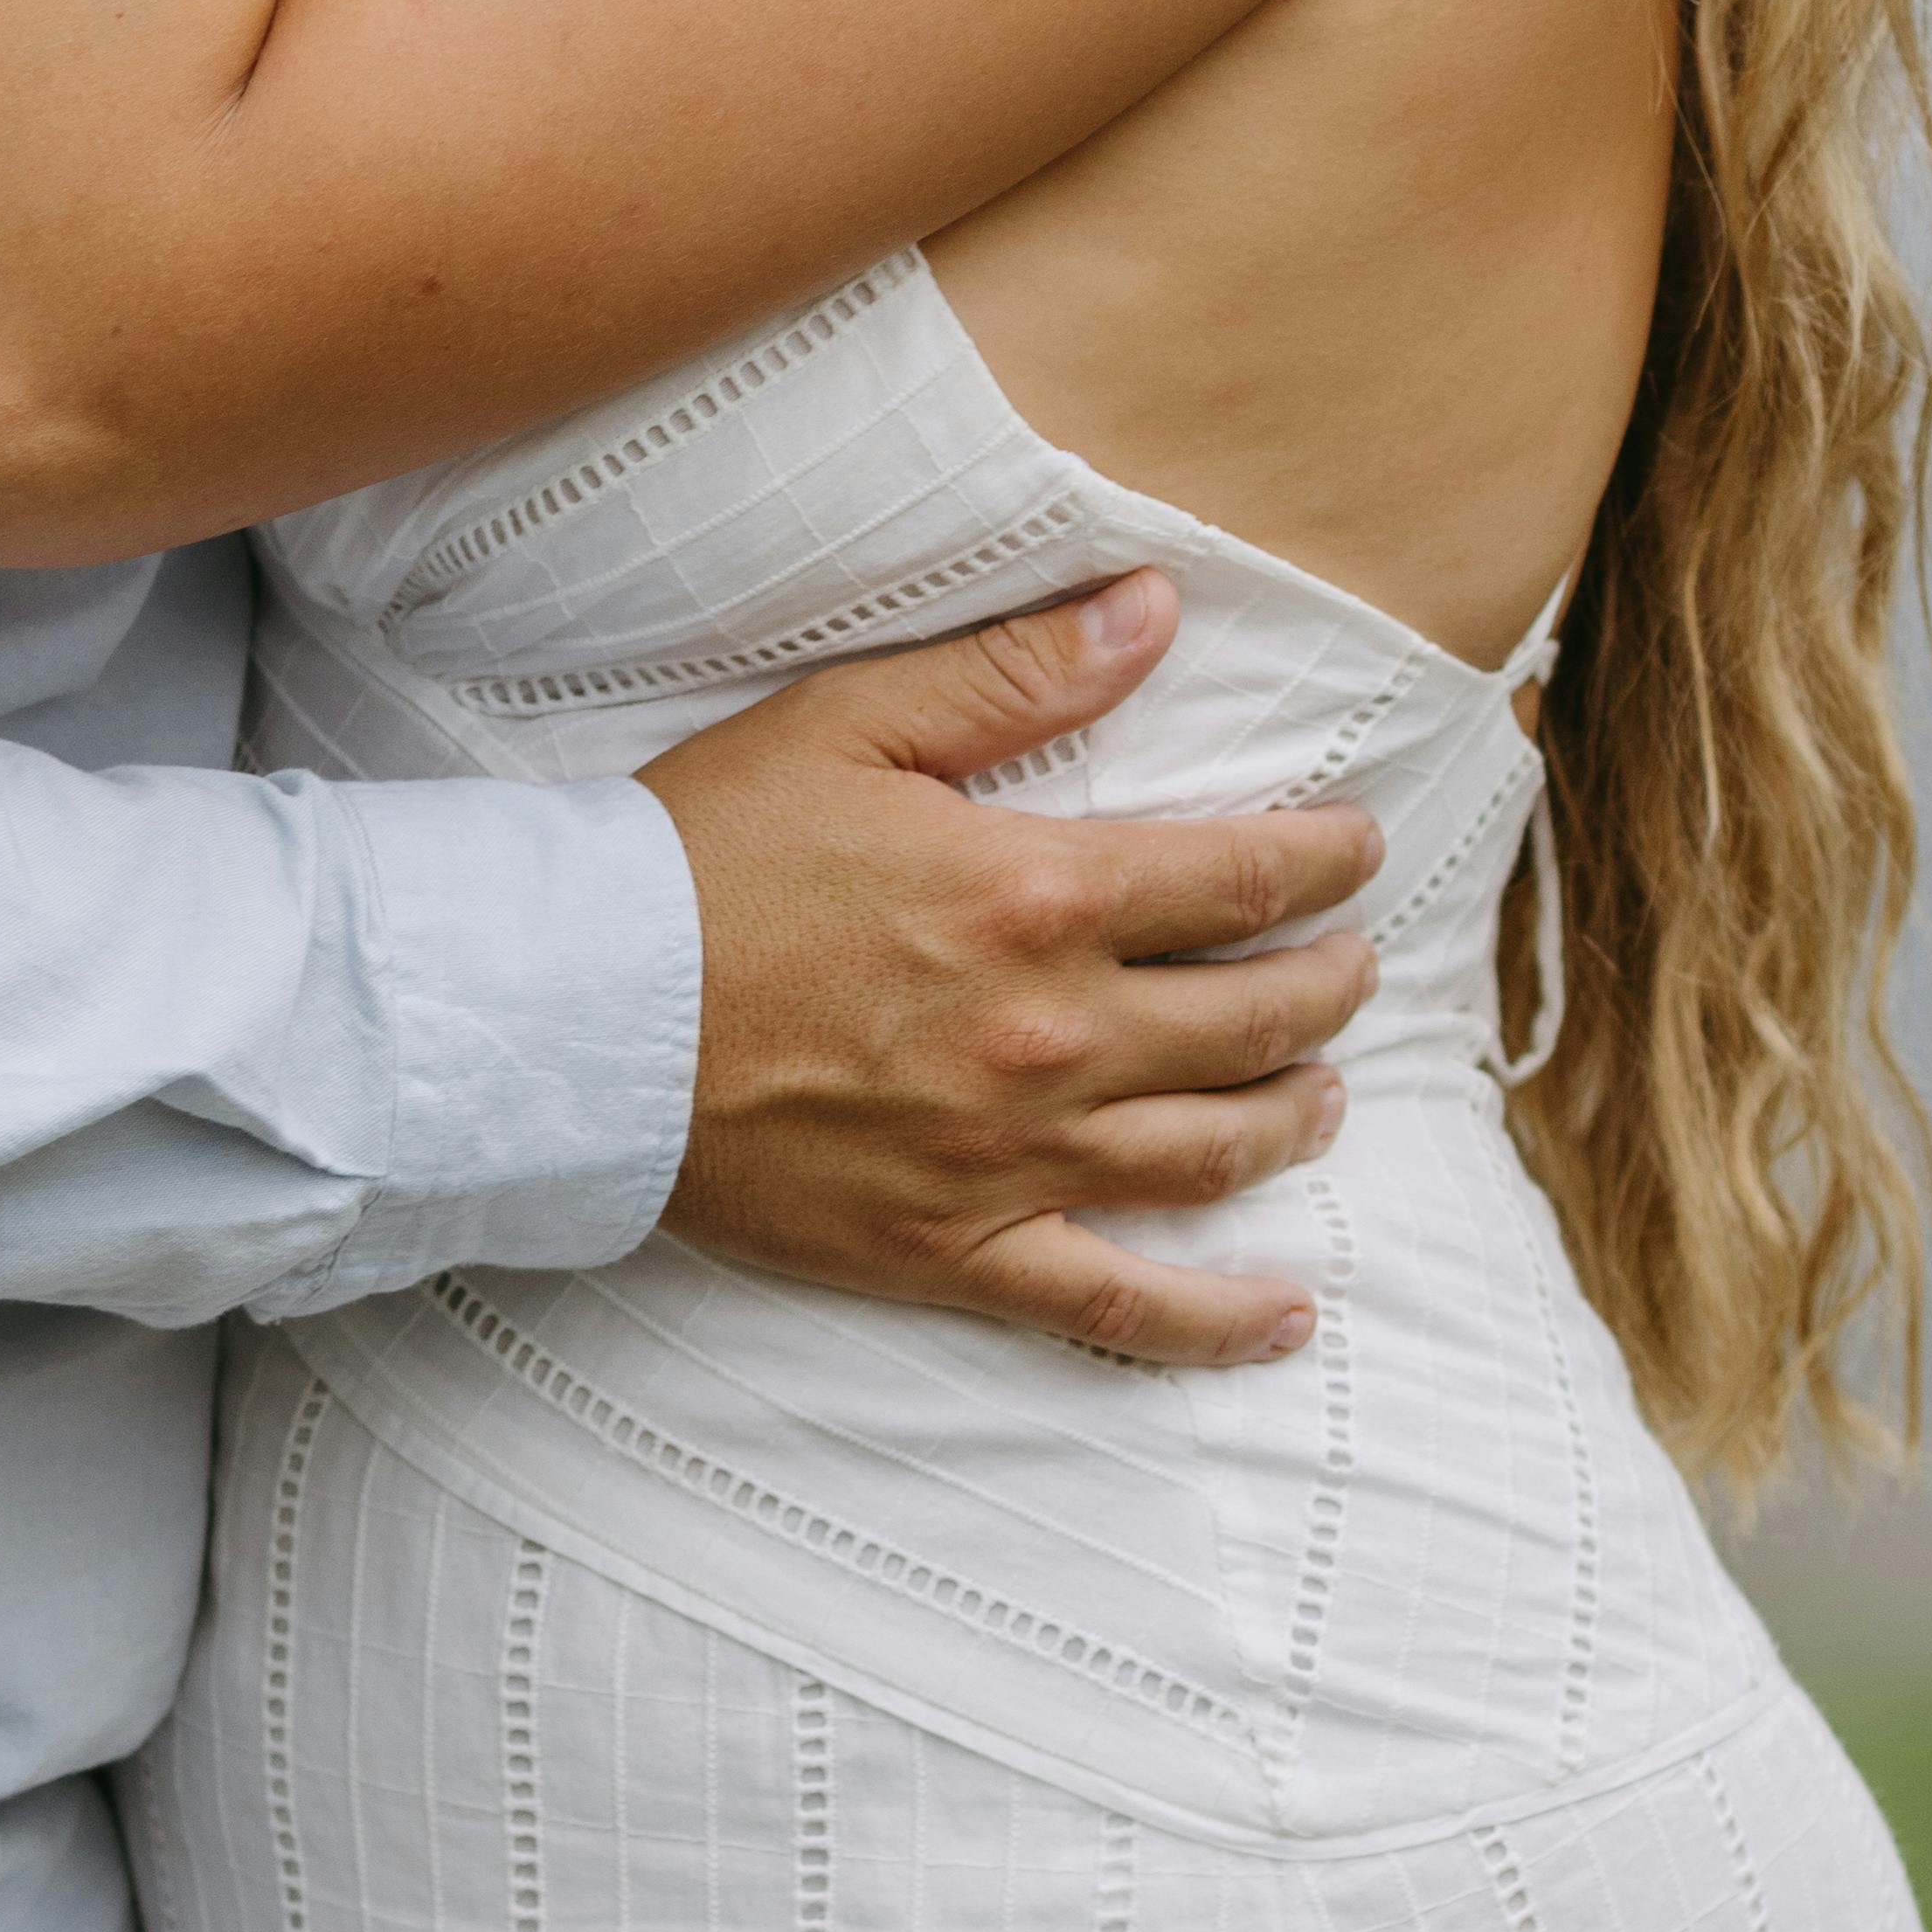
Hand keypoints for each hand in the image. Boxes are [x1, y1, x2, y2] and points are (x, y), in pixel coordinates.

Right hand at [646, 581, 1380, 1363]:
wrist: (575, 1016)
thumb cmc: (702, 855)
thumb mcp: (852, 723)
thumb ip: (1014, 672)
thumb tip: (1152, 611)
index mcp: (1038, 897)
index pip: (1236, 879)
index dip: (1318, 862)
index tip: (1356, 850)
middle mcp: (1055, 1037)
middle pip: (1251, 1018)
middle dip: (1326, 986)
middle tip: (1351, 964)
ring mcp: (1013, 1159)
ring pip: (1214, 1151)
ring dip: (1294, 1115)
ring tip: (1323, 1091)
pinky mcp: (956, 1250)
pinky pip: (1120, 1306)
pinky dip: (1218, 1321)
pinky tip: (1285, 1317)